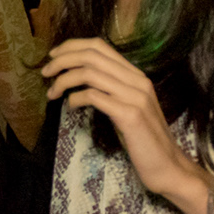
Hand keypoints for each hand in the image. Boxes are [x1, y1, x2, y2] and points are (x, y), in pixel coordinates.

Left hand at [41, 38, 208, 213]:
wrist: (168, 167)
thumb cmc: (142, 139)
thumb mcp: (125, 107)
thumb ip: (109, 89)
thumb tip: (78, 78)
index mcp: (136, 76)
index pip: (100, 46)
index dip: (72, 46)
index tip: (53, 56)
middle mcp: (138, 81)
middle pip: (92, 55)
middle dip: (62, 60)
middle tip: (45, 73)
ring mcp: (136, 97)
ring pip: (90, 73)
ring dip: (64, 80)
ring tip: (52, 93)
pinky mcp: (131, 116)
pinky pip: (95, 96)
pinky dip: (75, 98)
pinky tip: (70, 106)